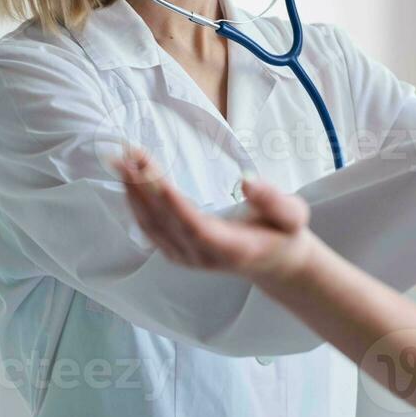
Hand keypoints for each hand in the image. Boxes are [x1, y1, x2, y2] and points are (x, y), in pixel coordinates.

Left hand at [110, 146, 317, 288]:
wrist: (275, 263)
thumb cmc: (283, 234)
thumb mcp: (293, 216)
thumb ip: (274, 201)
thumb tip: (247, 180)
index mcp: (232, 249)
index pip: (195, 226)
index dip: (171, 202)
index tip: (151, 174)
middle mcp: (202, 257)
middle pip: (166, 222)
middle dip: (144, 186)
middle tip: (129, 154)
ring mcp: (186, 258)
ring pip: (151, 225)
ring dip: (134, 191)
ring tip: (122, 159)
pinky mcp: (177, 252)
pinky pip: (149, 228)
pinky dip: (135, 202)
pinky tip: (128, 180)